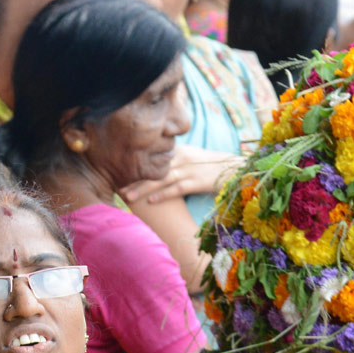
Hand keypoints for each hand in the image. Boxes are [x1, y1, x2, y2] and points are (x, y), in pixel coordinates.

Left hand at [119, 146, 243, 205]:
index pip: (152, 158)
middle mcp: (182, 158)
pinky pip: (178, 188)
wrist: (236, 169)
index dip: (135, 166)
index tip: (118, 173)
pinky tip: (152, 201)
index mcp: (179, 151)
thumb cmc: (210, 166)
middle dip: (134, 178)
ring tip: (128, 197)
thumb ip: (172, 161)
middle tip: (117, 187)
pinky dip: (164, 194)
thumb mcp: (190, 158)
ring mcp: (190, 169)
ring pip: (162, 178)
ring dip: (144, 188)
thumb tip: (154, 171)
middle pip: (153, 168)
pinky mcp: (198, 181)